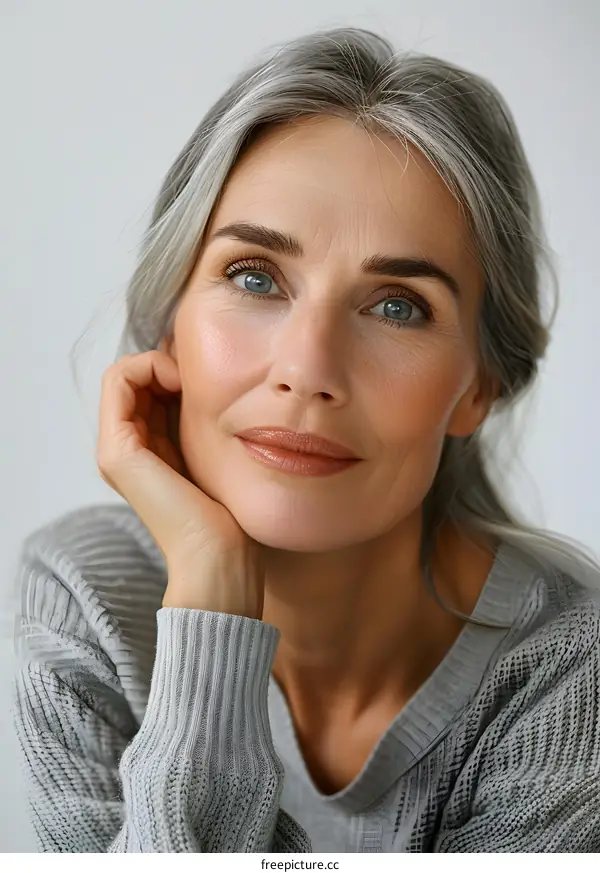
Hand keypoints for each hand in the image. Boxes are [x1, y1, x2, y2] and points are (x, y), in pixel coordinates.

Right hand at [96, 350, 264, 618]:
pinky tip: (182, 383)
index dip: (171, 368)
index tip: (205, 379)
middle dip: (167, 364)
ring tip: (192, 381)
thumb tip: (205, 383)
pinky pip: (120, 380)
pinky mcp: (118, 451)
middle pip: (134, 378)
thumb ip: (198, 423)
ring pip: (124, 374)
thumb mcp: (211, 453)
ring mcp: (115, 450)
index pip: (143, 386)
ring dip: (159, 362)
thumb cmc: (226, 511)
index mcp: (143, 451)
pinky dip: (150, 367)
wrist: (219, 556)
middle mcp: (122, 449)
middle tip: (200, 376)